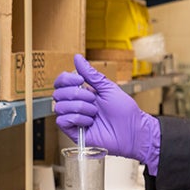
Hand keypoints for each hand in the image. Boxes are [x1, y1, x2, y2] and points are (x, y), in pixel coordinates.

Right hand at [53, 54, 159, 169]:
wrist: (131, 130)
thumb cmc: (124, 110)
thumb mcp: (107, 87)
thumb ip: (90, 74)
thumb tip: (77, 58)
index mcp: (82, 93)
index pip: (61, 83)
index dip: (65, 79)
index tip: (80, 80)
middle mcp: (75, 105)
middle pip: (58, 93)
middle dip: (77, 94)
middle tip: (94, 99)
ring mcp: (74, 119)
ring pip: (59, 107)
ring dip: (80, 107)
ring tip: (94, 112)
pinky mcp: (74, 132)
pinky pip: (62, 121)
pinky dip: (77, 119)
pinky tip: (90, 122)